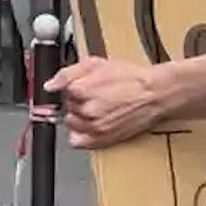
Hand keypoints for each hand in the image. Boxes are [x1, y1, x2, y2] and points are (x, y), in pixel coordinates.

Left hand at [45, 56, 164, 148]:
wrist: (156, 94)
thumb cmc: (131, 78)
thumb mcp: (96, 64)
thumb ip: (67, 73)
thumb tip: (48, 85)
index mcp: (80, 90)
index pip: (62, 92)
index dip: (74, 87)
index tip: (85, 86)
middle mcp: (85, 111)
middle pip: (67, 108)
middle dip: (77, 102)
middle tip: (95, 97)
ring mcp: (93, 127)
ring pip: (71, 124)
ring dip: (79, 117)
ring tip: (98, 109)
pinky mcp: (102, 140)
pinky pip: (78, 142)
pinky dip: (80, 134)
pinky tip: (91, 125)